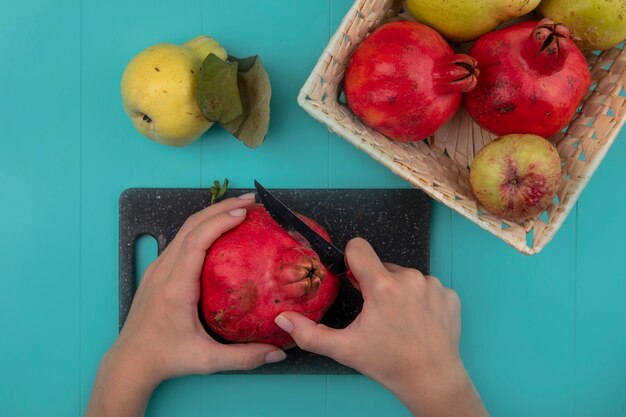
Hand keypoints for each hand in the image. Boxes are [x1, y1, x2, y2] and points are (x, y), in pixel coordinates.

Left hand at [86, 195, 285, 416]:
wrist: (131, 361)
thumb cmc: (166, 358)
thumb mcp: (207, 360)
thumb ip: (245, 357)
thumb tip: (279, 352)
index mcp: (176, 287)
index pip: (197, 241)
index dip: (220, 221)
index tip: (244, 212)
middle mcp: (164, 271)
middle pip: (191, 226)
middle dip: (222, 208)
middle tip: (251, 202)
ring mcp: (158, 267)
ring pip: (185, 228)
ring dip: (212, 214)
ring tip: (240, 208)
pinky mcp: (158, 270)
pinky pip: (181, 239)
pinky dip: (202, 226)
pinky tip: (220, 228)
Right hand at [275, 238, 487, 416]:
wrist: (432, 380)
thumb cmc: (389, 364)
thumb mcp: (344, 349)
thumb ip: (309, 333)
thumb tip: (283, 319)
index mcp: (382, 286)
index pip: (359, 247)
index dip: (350, 261)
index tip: (353, 280)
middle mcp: (410, 278)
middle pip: (382, 266)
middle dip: (376, 284)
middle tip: (377, 314)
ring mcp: (433, 285)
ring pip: (405, 277)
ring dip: (399, 292)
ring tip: (399, 320)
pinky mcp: (449, 295)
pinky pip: (427, 287)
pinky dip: (421, 300)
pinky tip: (419, 322)